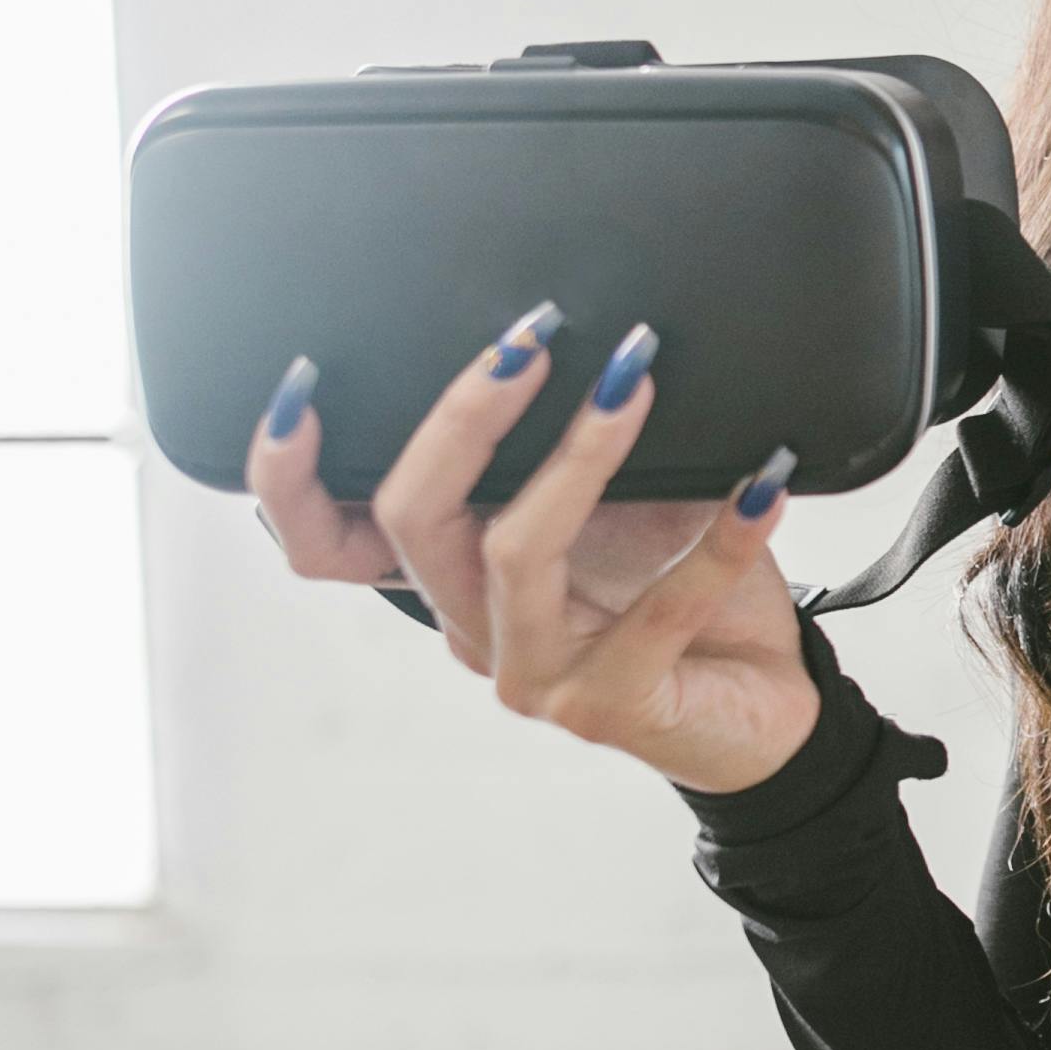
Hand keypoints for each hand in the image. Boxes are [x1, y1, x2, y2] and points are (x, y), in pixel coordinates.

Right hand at [247, 310, 822, 795]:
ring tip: (638, 381)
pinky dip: (719, 539)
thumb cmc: (679, 599)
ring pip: (517, 554)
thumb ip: (570, 449)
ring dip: (580, 454)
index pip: (326, 541)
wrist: (760, 710)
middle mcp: (473, 629)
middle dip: (466, 416)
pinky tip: (763, 484)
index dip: (287, 476)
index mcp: (452, 579)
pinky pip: (660, 609)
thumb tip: (587, 339)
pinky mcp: (614, 707)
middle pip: (414, 520)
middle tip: (532, 339)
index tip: (304, 384)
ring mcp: (536, 675)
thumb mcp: (617, 509)